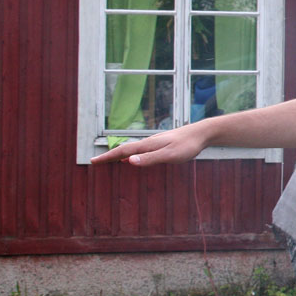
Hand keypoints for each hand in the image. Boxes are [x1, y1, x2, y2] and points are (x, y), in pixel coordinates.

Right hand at [90, 124, 209, 165]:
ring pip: (132, 150)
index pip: (122, 152)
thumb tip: (128, 161)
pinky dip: (131, 155)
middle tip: (96, 162)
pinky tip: (133, 159)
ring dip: (119, 156)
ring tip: (110, 161)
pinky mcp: (161, 144)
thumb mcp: (169, 155)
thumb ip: (150, 159)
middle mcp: (148, 142)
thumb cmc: (187, 146)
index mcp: (147, 145)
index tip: (93, 162)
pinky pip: (140, 151)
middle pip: (124, 150)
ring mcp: (154, 143)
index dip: (107, 157)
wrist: (201, 133)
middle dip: (109, 156)